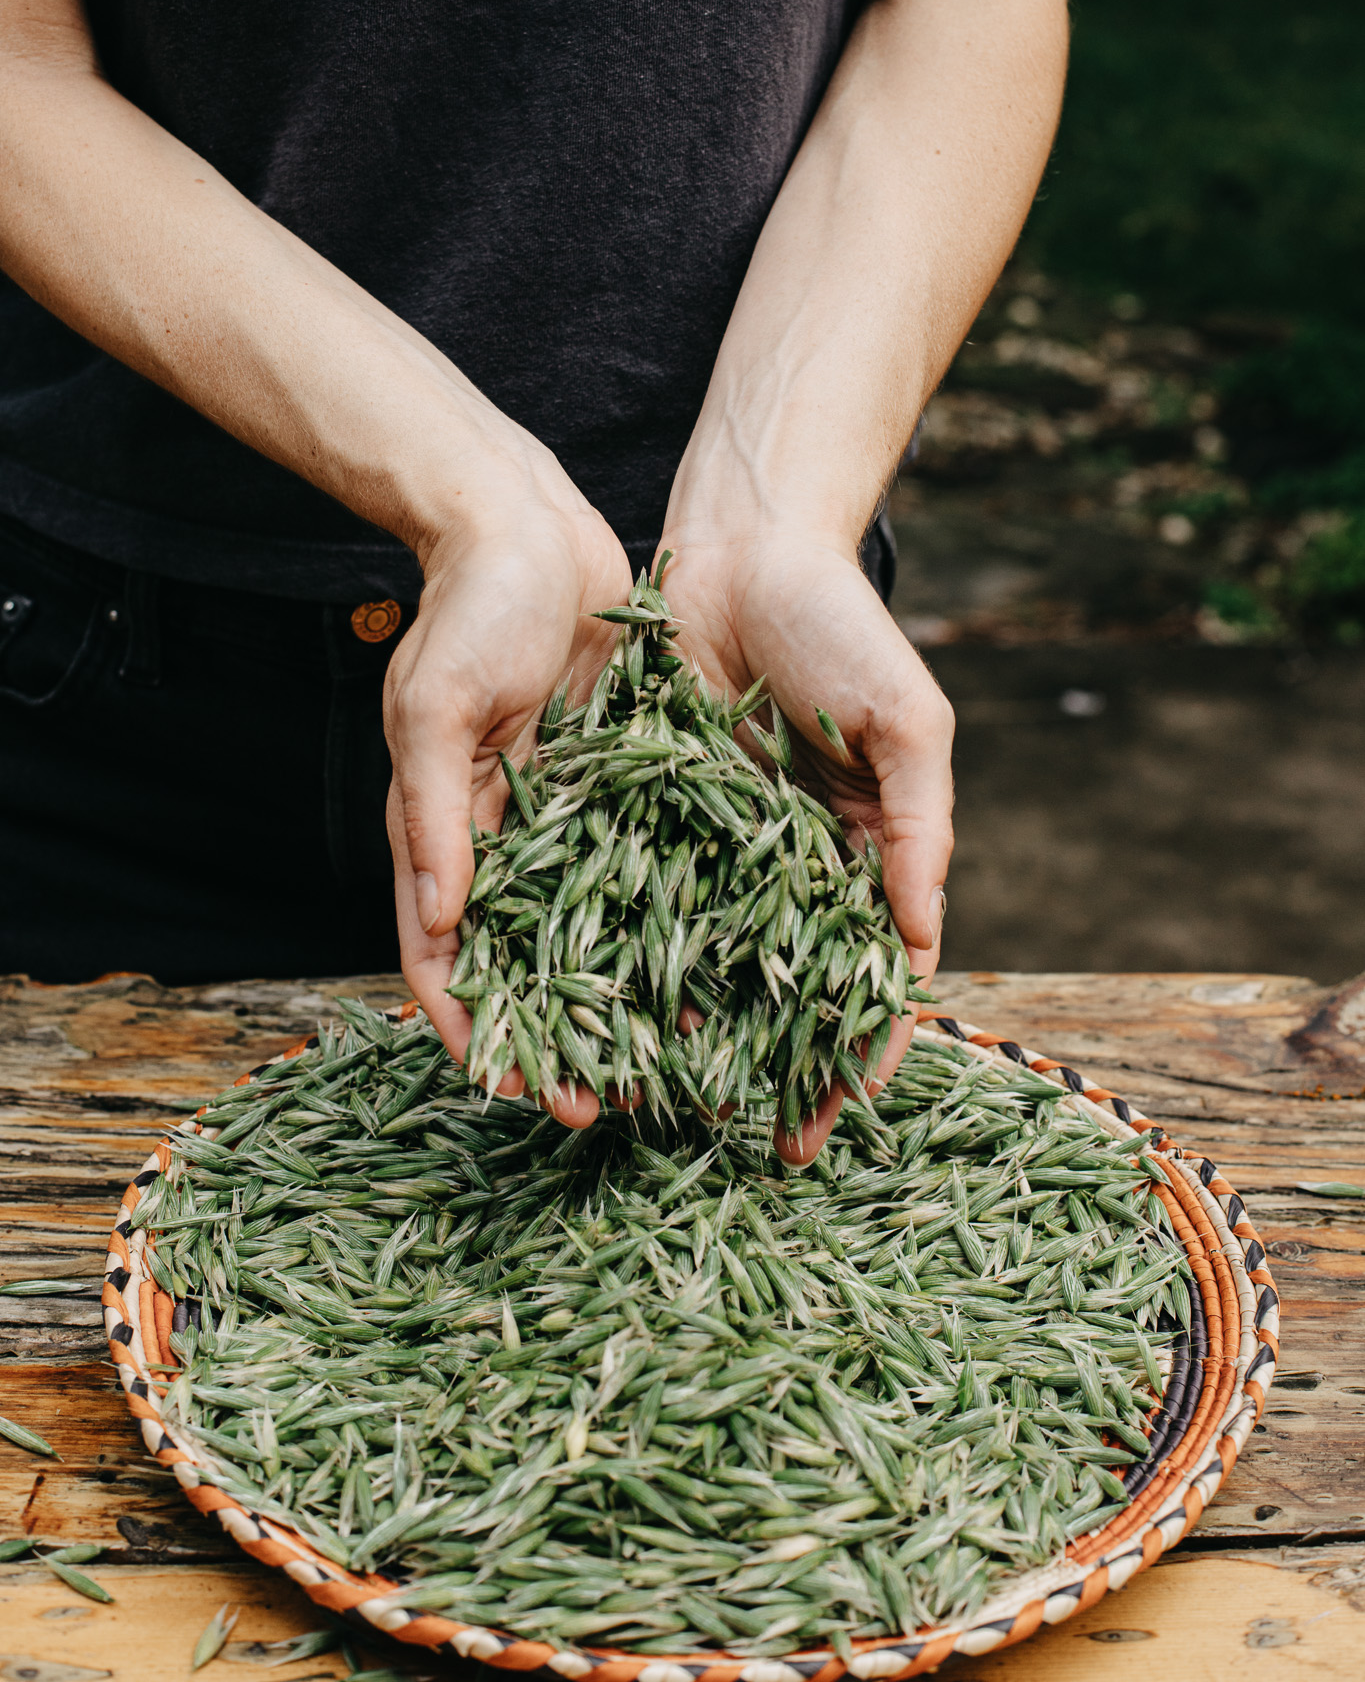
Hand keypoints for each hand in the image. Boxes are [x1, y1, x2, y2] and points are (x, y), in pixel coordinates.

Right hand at [384, 470, 629, 1121]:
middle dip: (561, 1039)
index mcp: (442, 830)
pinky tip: (725, 966)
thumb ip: (434, 815)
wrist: (532, 525)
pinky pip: (654, 865)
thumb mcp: (437, 707)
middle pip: (526, 962)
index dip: (476, 1028)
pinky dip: (679, 918)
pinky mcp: (625, 785)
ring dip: (627, 998)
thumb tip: (439, 923)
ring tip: (677, 1061)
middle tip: (610, 1110)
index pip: (444, 957)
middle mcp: (503, 838)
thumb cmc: (472, 609)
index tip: (517, 1089)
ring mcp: (567, 816)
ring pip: (595, 929)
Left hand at [658, 527, 953, 1162]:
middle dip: (771, 1066)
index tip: (840, 1117)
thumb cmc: (842, 626)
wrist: (742, 545)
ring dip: (687, 1029)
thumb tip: (921, 945)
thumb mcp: (907, 723)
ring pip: (700, 955)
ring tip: (664, 1101)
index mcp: (859, 851)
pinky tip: (597, 1008)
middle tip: (752, 1145)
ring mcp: (711, 842)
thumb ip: (917, 829)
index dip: (858, 1047)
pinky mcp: (644, 809)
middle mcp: (784, 862)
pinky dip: (616, 949)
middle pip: (781, 986)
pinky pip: (629, 892)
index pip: (867, 973)